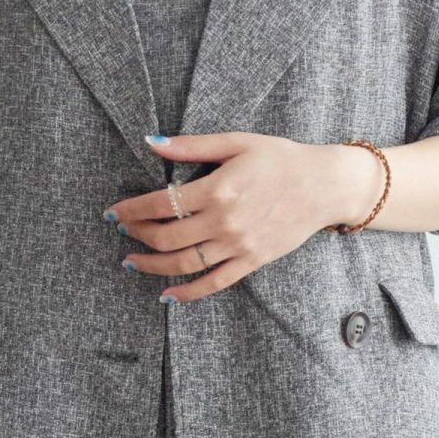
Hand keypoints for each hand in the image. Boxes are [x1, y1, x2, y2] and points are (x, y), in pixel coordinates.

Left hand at [103, 132, 382, 302]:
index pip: (160, 203)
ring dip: (152, 266)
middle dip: (138, 235)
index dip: (132, 210)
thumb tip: (152, 142)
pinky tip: (168, 295)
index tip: (113, 213)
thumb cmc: (281, 159)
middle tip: (123, 231)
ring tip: (132, 262)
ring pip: (184, 264)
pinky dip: (188, 292)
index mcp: (218, 189)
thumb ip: (192, 146)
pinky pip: (214, 282)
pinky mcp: (251, 261)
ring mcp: (238, 245)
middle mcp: (224, 221)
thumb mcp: (236, 142)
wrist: (325, 185)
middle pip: (167, 237)